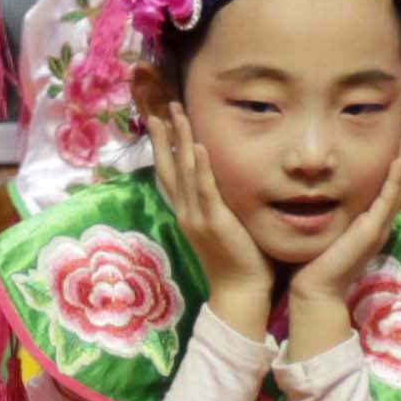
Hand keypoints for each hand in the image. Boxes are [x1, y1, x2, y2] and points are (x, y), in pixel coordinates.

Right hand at [159, 125, 274, 326]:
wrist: (240, 291)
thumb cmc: (240, 261)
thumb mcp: (224, 227)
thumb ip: (221, 204)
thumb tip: (228, 181)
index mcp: (186, 213)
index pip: (170, 174)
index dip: (164, 148)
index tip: (160, 122)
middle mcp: (185, 212)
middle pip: (169, 167)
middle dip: (164, 137)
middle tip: (161, 109)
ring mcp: (196, 217)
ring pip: (184, 172)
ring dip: (180, 141)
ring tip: (177, 115)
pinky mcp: (214, 222)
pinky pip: (205, 189)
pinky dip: (202, 167)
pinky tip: (199, 146)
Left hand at [285, 127, 400, 353]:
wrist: (315, 290)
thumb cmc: (314, 264)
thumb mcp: (327, 232)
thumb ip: (330, 216)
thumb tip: (318, 197)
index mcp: (368, 224)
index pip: (386, 190)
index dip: (396, 168)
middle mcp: (377, 224)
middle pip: (398, 186)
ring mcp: (377, 227)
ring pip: (397, 189)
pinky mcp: (371, 231)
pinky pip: (385, 199)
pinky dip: (393, 179)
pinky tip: (398, 161)